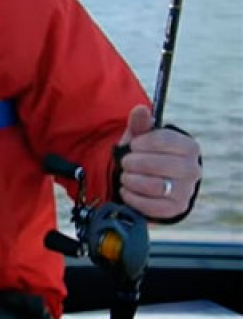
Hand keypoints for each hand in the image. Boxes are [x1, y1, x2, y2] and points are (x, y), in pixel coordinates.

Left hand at [116, 105, 201, 219]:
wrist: (152, 182)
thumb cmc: (146, 155)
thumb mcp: (141, 137)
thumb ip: (140, 123)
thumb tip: (140, 109)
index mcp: (188, 147)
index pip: (162, 140)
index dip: (141, 143)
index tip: (133, 146)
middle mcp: (193, 169)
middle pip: (157, 164)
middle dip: (133, 163)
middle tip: (125, 163)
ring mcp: (186, 191)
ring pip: (153, 186)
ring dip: (131, 180)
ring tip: (126, 176)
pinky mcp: (176, 208)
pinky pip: (150, 205)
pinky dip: (132, 197)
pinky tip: (127, 190)